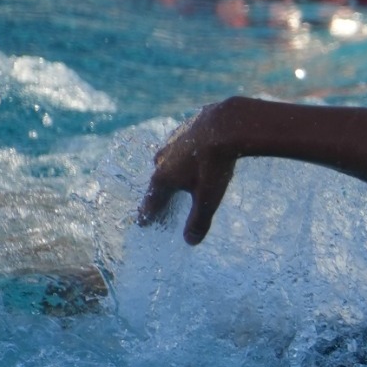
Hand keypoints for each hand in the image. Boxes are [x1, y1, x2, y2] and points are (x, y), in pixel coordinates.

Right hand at [137, 100, 240, 244]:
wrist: (225, 125)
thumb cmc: (215, 165)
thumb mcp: (208, 198)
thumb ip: (198, 221)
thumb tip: (190, 241)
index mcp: (163, 178)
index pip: (152, 202)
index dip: (147, 214)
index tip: (142, 222)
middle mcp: (161, 159)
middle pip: (158, 180)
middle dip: (160, 191)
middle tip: (161, 200)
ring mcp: (171, 141)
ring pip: (167, 159)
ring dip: (170, 168)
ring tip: (176, 176)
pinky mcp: (185, 128)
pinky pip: (181, 144)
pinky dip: (184, 152)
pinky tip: (193, 152)